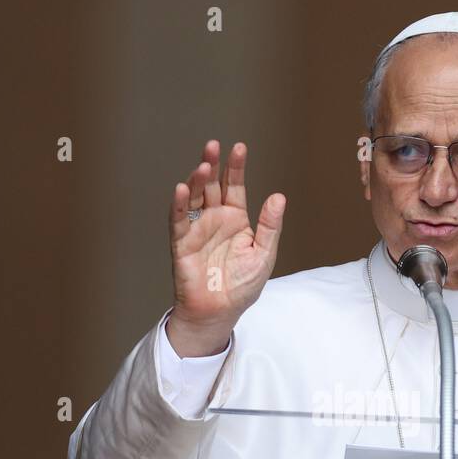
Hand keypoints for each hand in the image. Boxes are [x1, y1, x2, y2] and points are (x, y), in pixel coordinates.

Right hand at [166, 139, 285, 356]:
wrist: (221, 312)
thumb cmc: (242, 286)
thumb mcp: (264, 254)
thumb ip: (270, 226)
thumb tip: (278, 197)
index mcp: (235, 218)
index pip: (234, 186)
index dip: (236, 167)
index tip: (239, 148)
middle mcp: (214, 219)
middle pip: (211, 185)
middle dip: (212, 165)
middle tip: (213, 146)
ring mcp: (197, 229)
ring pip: (194, 198)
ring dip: (196, 181)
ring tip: (203, 166)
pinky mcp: (182, 243)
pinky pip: (178, 221)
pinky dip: (179, 205)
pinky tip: (182, 188)